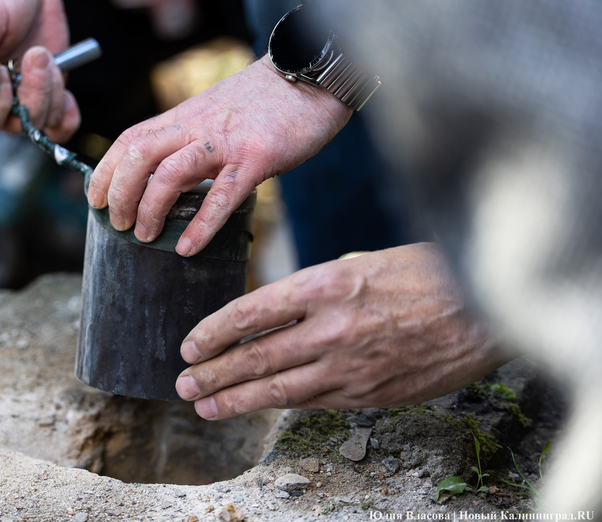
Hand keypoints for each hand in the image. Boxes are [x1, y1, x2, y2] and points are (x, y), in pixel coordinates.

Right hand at [0, 0, 79, 143]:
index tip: (6, 72)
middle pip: (16, 125)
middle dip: (33, 93)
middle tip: (36, 54)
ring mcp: (22, 101)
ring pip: (42, 121)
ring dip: (51, 88)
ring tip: (44, 54)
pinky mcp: (48, 96)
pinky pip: (60, 126)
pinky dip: (68, 112)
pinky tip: (65, 88)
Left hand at [86, 56, 350, 255]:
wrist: (312, 76)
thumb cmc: (266, 102)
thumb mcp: (215, 115)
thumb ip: (189, 142)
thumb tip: (166, 179)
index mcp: (184, 118)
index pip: (128, 140)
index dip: (104, 171)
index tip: (94, 199)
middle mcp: (197, 127)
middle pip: (137, 154)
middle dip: (118, 192)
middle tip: (118, 224)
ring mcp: (226, 142)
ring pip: (170, 173)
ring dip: (149, 208)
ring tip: (144, 236)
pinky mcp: (257, 158)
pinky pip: (222, 196)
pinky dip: (201, 225)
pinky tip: (187, 248)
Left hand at [175, 243, 514, 418]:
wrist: (484, 310)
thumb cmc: (423, 275)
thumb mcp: (362, 263)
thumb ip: (316, 290)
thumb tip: (275, 312)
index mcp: (325, 285)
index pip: (250, 313)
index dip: (213, 332)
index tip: (190, 344)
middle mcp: (331, 329)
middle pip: (255, 357)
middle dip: (213, 373)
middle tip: (184, 383)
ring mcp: (350, 367)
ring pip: (277, 388)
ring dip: (235, 399)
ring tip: (205, 405)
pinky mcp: (368, 394)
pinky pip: (312, 401)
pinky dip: (280, 403)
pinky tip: (258, 405)